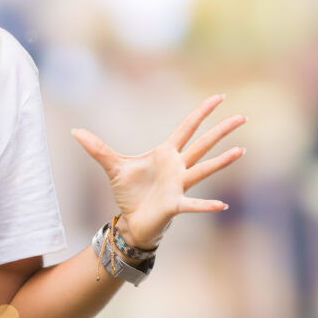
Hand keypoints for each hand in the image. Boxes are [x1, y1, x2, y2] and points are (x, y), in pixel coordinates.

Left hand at [71, 94, 245, 249]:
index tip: (219, 97)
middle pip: (203, 144)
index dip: (202, 112)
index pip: (187, 128)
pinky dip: (206, 205)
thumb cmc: (129, 193)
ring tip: (241, 150)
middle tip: (242, 116)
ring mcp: (179, 186)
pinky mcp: (175, 205)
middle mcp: (178, 168)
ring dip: (222, 161)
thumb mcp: (112, 166)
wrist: (131, 220)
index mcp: (166, 154)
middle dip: (221, 130)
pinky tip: (222, 205)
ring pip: (204, 169)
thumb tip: (75, 131)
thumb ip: (97, 148)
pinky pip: (193, 204)